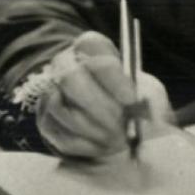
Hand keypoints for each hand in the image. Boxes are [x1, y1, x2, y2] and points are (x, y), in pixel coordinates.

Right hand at [35, 31, 173, 158]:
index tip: (131, 100)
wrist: (120, 124)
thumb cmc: (136, 101)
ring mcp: (50, 91)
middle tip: (121, 127)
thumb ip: (146, 97)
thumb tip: (140, 108)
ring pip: (62, 109)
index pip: (92, 48)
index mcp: (92, 47)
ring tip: (119, 140)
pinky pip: (58, 134)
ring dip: (95, 130)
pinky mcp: (45, 120)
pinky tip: (105, 147)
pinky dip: (86, 145)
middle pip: (70, 77)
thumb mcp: (149, 92)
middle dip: (98, 106)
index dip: (113, 77)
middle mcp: (65, 63)